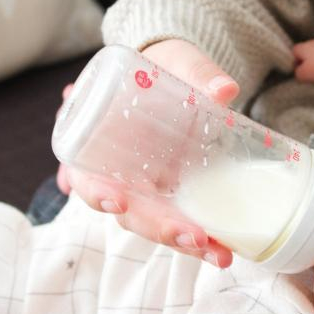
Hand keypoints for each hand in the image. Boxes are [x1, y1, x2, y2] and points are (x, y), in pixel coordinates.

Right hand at [57, 39, 239, 267]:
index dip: (97, 192)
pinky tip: (226, 248)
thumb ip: (196, 72)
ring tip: (220, 253)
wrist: (177, 71)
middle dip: (160, 229)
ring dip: (186, 242)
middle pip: (129, 212)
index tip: (117, 201)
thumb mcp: (175, 60)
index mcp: (99, 140)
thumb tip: (224, 90)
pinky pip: (182, 220)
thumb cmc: (162, 65)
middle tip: (193, 237)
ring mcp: (147, 187)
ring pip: (157, 224)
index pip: (87, 175)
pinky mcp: (173, 193)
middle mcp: (118, 173)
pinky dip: (203, 238)